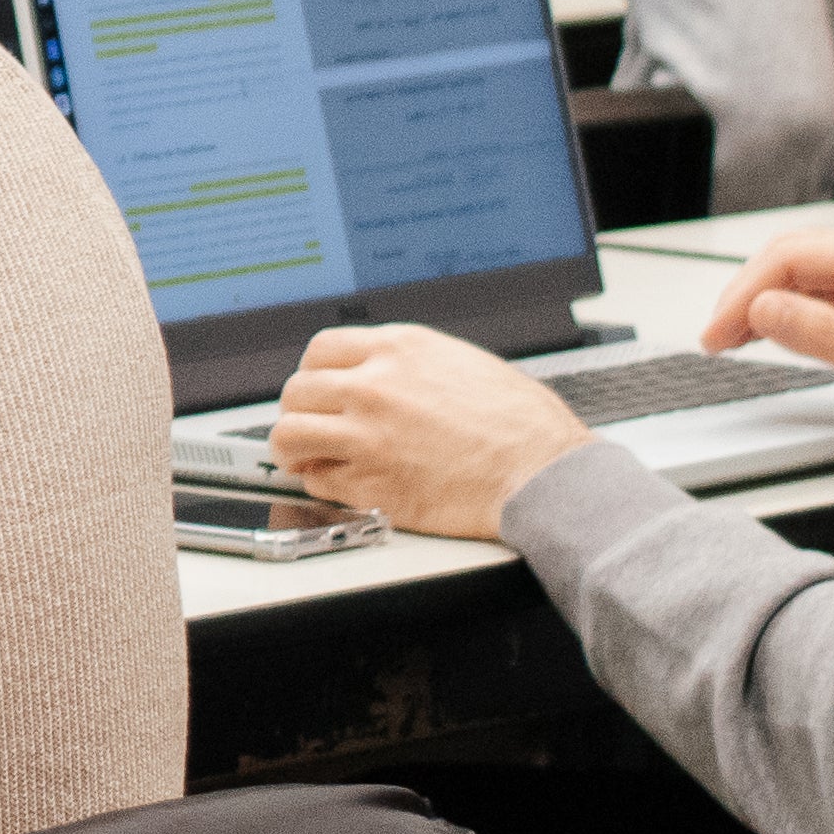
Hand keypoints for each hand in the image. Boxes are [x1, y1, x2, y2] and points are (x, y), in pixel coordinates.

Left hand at [272, 325, 595, 538]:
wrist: (543, 473)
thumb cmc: (522, 425)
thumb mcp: (463, 362)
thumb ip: (412, 364)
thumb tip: (382, 372)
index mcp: (399, 350)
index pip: (320, 350)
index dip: (312, 373)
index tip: (316, 389)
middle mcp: (375, 386)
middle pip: (297, 390)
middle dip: (297, 411)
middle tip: (307, 427)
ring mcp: (368, 435)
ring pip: (290, 434)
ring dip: (291, 448)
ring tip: (302, 457)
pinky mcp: (371, 482)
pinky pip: (318, 479)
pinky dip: (320, 482)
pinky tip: (337, 482)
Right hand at [703, 224, 833, 448]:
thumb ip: (819, 333)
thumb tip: (763, 310)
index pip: (789, 258)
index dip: (743, 295)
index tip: (717, 331)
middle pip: (793, 258)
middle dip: (748, 294)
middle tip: (716, 336)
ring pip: (808, 273)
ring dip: (769, 302)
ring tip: (734, 336)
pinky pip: (830, 291)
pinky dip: (797, 310)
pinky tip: (779, 331)